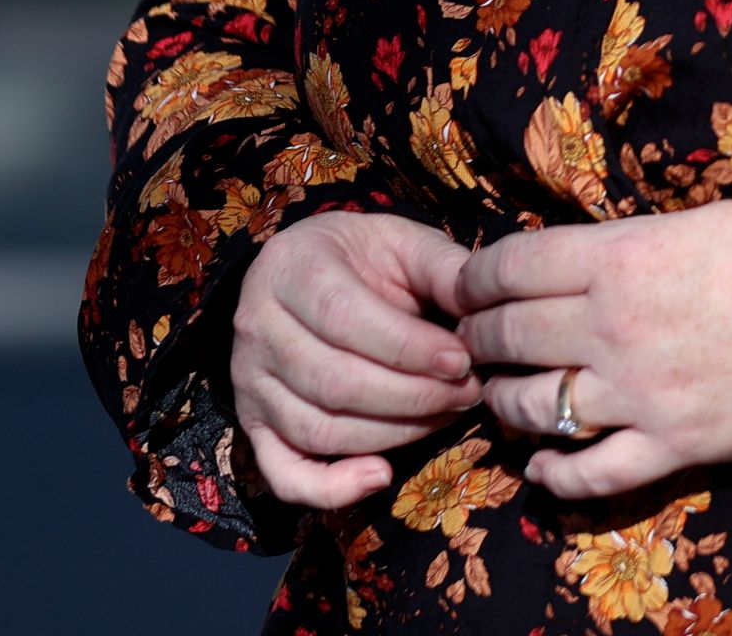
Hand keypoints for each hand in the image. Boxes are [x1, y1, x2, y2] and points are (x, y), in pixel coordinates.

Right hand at [231, 210, 483, 508]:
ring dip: (393, 434)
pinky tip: (381, 475)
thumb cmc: (366, 258)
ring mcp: (249, 383)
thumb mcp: (405, 242)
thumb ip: (443, 268)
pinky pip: (284, 475)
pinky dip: (331, 488)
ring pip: (318, 430)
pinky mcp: (254, 427)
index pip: (345, 318)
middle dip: (413, 397)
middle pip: (334, 383)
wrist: (310, 270)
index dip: (409, 348)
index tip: (462, 360)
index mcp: (290, 266)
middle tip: (468, 391)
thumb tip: (482, 310)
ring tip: (446, 414)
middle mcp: (257, 328)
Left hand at [451, 201, 731, 500]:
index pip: (511, 266)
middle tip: (470, 340)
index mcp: (624, 258)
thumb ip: (631, 241)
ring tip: (499, 395)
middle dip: (476, 338)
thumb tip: (578, 257)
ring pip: (534, 408)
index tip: (465, 284)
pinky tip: (541, 466)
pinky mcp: (673, 447)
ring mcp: (642, 395)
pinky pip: (589, 476)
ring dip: (503, 404)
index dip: (474, 277)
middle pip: (508, 336)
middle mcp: (618, 327)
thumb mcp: (702, 221)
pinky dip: (552, 476)